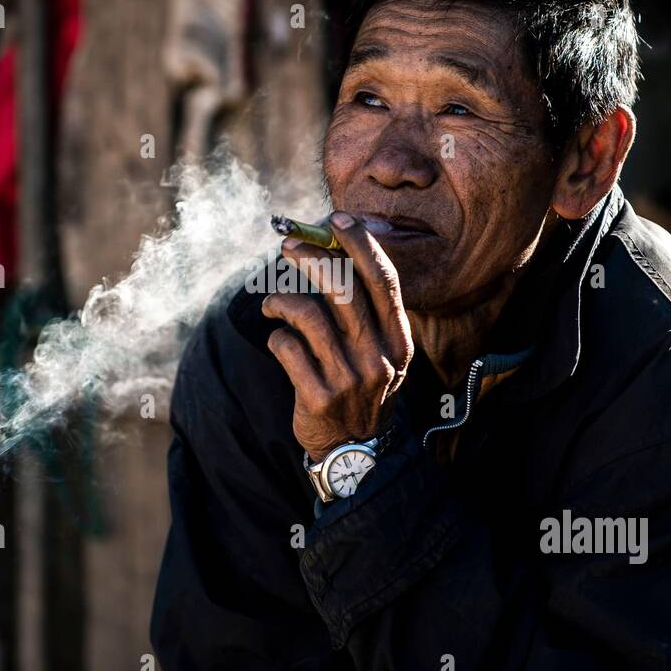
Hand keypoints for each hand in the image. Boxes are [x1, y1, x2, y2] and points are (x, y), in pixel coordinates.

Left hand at [261, 212, 412, 459]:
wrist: (355, 452)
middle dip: (312, 259)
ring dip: (282, 301)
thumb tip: (335, 251)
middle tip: (288, 245)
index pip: (383, 280)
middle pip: (343, 291)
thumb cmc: (362, 386)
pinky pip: (286, 349)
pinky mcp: (318, 397)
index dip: (360, 244)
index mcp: (399, 341)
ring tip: (271, 303)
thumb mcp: (380, 352)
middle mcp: (378, 358)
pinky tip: (278, 341)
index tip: (337, 218)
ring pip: (308, 317)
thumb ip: (366, 311)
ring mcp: (349, 380)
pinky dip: (276, 338)